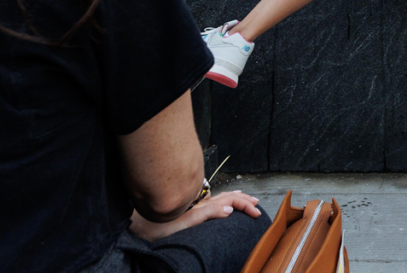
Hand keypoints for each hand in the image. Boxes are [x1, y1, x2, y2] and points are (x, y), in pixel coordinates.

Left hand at [130, 190, 261, 241]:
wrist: (133, 222)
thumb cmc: (155, 226)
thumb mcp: (183, 223)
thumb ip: (206, 214)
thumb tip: (229, 209)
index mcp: (202, 207)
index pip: (231, 201)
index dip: (245, 205)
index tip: (257, 213)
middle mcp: (199, 203)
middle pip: (227, 197)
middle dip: (243, 199)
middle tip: (256, 204)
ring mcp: (193, 205)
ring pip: (218, 198)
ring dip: (233, 198)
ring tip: (241, 196)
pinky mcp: (185, 209)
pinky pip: (210, 202)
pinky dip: (220, 201)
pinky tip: (217, 201)